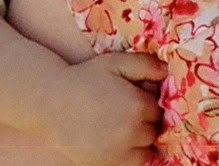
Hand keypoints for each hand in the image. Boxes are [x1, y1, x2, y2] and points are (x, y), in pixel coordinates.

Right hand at [40, 52, 166, 165]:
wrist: (50, 103)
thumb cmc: (84, 79)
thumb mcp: (115, 63)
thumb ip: (145, 64)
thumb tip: (167, 71)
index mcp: (137, 105)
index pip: (161, 107)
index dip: (152, 101)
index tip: (141, 95)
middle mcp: (132, 131)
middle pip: (156, 128)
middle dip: (149, 119)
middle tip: (132, 110)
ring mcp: (120, 151)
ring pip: (148, 147)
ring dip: (143, 138)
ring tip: (126, 125)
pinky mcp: (108, 164)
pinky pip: (134, 162)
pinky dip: (133, 153)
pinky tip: (123, 139)